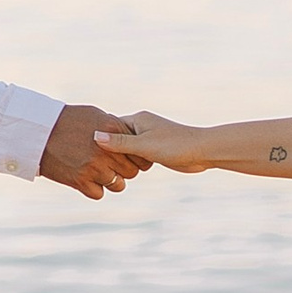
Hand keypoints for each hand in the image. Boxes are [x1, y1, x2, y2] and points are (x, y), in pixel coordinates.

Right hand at [40, 102, 150, 198]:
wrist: (38, 131)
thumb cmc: (67, 120)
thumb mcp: (94, 115)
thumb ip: (114, 126)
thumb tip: (129, 134)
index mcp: (112, 131)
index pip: (138, 152)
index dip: (136, 157)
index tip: (129, 157)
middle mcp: (106, 151)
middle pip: (131, 171)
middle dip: (124, 170)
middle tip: (113, 166)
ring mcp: (93, 167)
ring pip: (118, 185)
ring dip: (111, 181)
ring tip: (100, 173)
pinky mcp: (80, 181)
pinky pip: (99, 193)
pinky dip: (95, 189)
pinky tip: (87, 179)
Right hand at [92, 111, 209, 173]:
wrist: (203, 151)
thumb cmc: (175, 145)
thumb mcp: (144, 145)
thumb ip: (120, 143)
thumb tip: (95, 137)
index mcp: (137, 119)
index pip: (109, 127)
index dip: (99, 139)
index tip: (88, 152)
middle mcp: (141, 126)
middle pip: (116, 139)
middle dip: (111, 152)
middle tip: (99, 166)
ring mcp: (148, 137)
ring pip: (126, 149)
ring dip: (122, 160)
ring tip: (113, 171)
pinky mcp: (155, 149)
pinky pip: (136, 155)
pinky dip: (132, 163)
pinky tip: (127, 173)